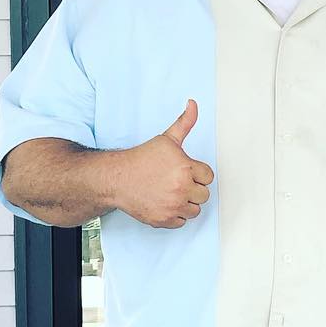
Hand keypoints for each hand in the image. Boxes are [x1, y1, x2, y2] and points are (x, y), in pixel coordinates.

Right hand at [112, 101, 214, 228]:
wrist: (116, 178)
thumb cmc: (141, 159)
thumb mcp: (166, 139)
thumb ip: (185, 123)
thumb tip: (193, 104)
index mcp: (186, 168)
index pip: (208, 177)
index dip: (197, 173)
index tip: (184, 171)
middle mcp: (181, 189)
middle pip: (204, 195)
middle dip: (193, 188)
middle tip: (176, 182)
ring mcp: (172, 206)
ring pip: (195, 210)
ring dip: (186, 203)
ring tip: (171, 192)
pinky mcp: (164, 220)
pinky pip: (181, 222)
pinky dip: (175, 215)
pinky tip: (165, 203)